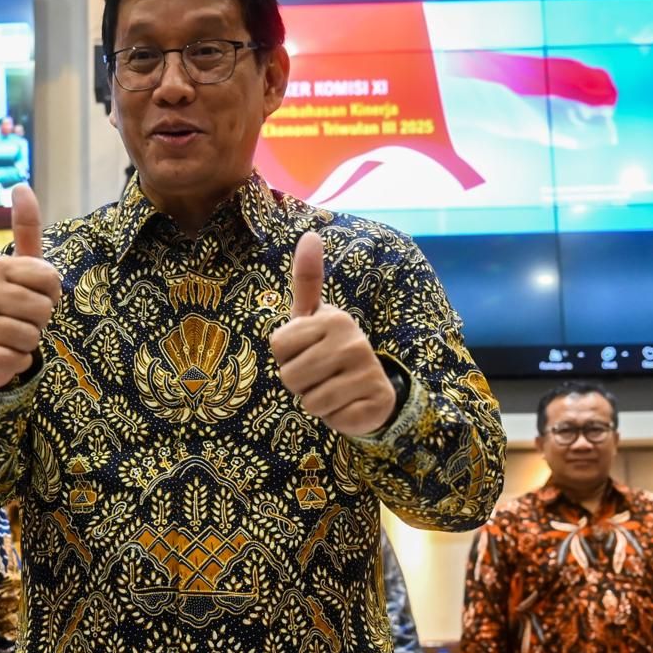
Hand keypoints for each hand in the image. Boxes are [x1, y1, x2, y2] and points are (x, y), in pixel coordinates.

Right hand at [0, 184, 61, 387]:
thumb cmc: (9, 305)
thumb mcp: (22, 268)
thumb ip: (26, 230)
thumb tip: (21, 185)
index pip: (51, 280)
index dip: (52, 295)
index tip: (34, 297)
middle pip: (43, 309)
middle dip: (41, 320)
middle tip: (22, 320)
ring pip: (30, 336)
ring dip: (29, 343)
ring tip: (11, 337)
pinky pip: (14, 359)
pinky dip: (16, 362)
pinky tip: (2, 354)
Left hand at [269, 231, 396, 435]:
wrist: (371, 387)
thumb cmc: (328, 348)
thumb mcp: (312, 316)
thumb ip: (307, 279)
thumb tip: (310, 234)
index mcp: (332, 318)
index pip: (278, 346)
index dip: (285, 356)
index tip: (306, 351)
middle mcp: (352, 340)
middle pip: (290, 376)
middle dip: (299, 383)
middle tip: (319, 374)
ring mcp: (366, 372)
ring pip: (310, 401)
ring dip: (316, 401)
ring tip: (333, 388)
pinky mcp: (374, 402)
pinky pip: (332, 418)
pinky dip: (336, 417)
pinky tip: (348, 404)